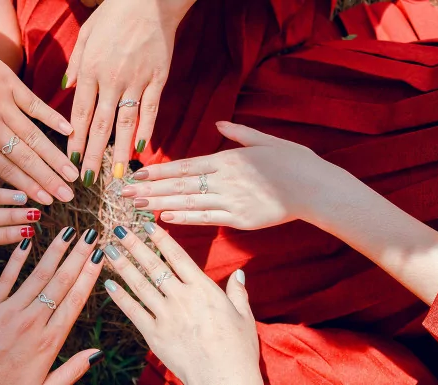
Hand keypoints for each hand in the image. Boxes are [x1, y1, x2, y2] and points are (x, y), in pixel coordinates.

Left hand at [0, 3, 77, 204]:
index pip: (4, 169)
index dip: (27, 187)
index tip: (44, 203)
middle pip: (25, 158)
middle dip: (48, 180)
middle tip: (68, 197)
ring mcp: (3, 104)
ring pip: (35, 137)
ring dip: (55, 157)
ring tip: (73, 174)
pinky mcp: (10, 84)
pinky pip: (35, 105)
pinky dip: (53, 118)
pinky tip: (70, 132)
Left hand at [0, 227, 104, 384]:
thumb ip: (71, 371)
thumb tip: (97, 353)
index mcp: (48, 343)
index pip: (75, 301)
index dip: (89, 276)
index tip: (100, 256)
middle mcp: (31, 323)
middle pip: (61, 282)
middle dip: (79, 256)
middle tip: (91, 234)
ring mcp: (8, 313)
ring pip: (38, 275)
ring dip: (55, 251)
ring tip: (69, 232)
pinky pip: (6, 278)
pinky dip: (18, 259)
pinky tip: (29, 241)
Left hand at [63, 0, 194, 184]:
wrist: (149, 0)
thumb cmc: (114, 14)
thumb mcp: (86, 34)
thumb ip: (75, 64)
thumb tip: (65, 89)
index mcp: (91, 70)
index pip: (81, 114)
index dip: (76, 141)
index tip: (71, 161)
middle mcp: (112, 80)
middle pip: (101, 125)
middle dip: (94, 156)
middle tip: (89, 181)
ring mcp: (137, 80)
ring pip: (126, 123)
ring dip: (120, 152)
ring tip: (116, 175)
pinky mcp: (158, 78)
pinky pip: (151, 109)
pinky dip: (147, 130)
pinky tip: (142, 149)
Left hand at [104, 224, 261, 384]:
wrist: (223, 378)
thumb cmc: (237, 349)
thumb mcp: (244, 316)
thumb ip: (237, 292)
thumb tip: (239, 273)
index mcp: (203, 289)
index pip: (177, 256)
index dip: (161, 239)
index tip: (147, 224)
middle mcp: (181, 297)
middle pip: (154, 265)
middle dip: (135, 245)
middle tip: (120, 229)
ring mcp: (166, 315)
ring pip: (139, 284)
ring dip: (123, 265)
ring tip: (109, 250)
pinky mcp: (154, 334)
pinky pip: (133, 311)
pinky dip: (120, 297)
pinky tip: (109, 285)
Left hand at [121, 122, 354, 229]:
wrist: (316, 188)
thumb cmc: (294, 162)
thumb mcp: (266, 140)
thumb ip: (238, 134)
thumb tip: (217, 125)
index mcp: (228, 159)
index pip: (184, 166)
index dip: (157, 172)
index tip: (135, 175)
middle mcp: (225, 179)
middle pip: (179, 185)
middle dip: (148, 190)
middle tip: (121, 195)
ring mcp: (232, 201)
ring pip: (188, 203)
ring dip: (159, 205)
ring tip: (135, 208)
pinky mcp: (240, 219)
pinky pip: (207, 218)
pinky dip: (185, 218)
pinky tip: (164, 219)